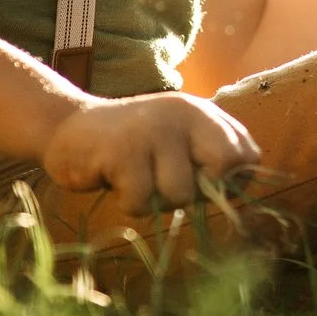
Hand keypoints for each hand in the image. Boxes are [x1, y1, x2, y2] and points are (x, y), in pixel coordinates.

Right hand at [41, 92, 259, 212]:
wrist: (68, 129)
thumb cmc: (131, 147)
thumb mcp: (177, 143)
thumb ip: (208, 161)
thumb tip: (238, 195)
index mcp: (203, 113)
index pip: (248, 154)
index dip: (234, 182)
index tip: (207, 187)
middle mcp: (184, 114)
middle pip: (224, 167)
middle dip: (202, 190)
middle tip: (172, 185)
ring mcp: (153, 131)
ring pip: (180, 193)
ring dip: (157, 200)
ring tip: (137, 179)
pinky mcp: (123, 151)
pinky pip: (141, 201)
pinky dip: (128, 202)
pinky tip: (115, 180)